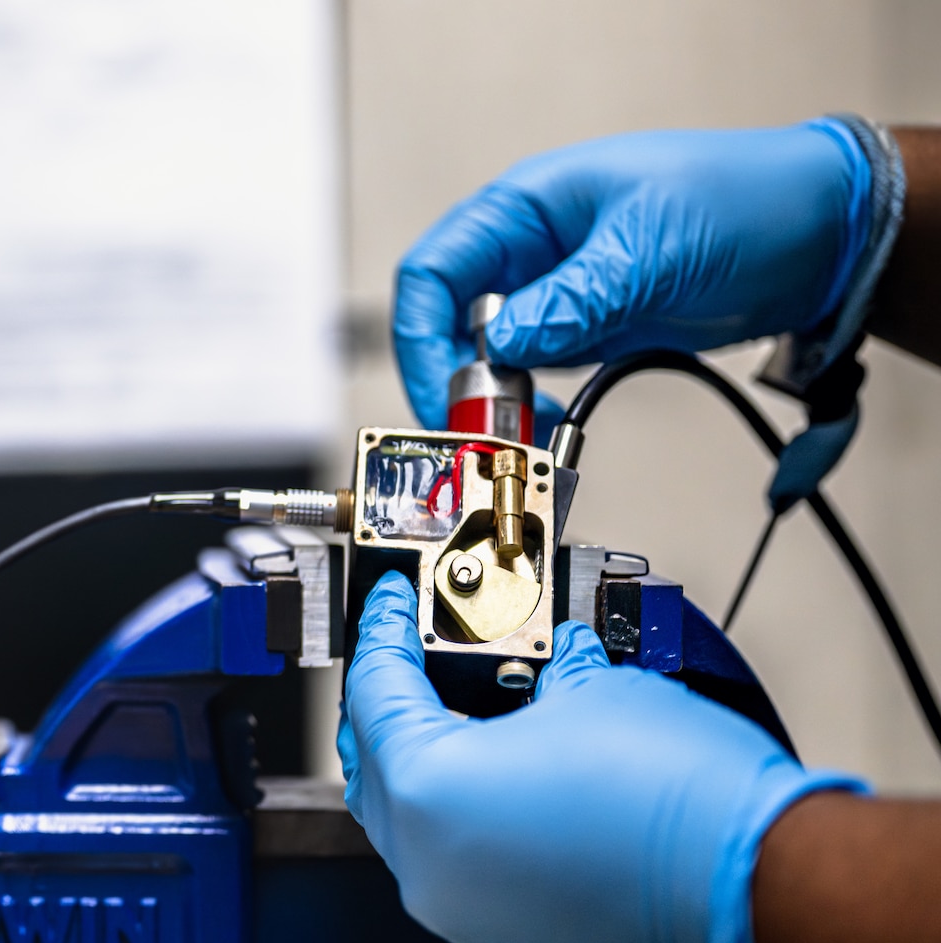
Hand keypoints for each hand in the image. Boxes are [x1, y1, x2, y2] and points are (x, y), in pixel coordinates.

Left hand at [338, 573, 862, 942]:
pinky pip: (461, 865)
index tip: (396, 603)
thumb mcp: (599, 691)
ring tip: (475, 707)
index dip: (385, 630)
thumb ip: (549, 671)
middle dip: (393, 700)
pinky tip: (515, 775)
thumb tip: (557, 663)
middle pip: (375, 761)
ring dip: (433, 761)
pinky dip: (471, 816)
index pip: (374, 689)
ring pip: (414, 822)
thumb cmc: (689, 809)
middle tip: (421, 652)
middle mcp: (428, 864)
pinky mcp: (509, 938)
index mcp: (427, 792)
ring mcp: (464, 911)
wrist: (765, 899)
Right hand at [394, 120, 870, 428]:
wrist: (827, 233)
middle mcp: (531, 251)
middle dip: (458, 381)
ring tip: (526, 435)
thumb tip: (501, 344)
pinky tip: (554, 424)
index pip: (433, 273)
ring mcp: (557, 292)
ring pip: (488, 356)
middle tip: (486, 430)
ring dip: (496, 402)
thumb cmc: (746, 200)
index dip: (423, 338)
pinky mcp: (586, 327)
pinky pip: (533, 374)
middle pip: (450, 323)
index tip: (443, 395)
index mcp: (526, 209)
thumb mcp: (649, 250)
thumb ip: (570, 300)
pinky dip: (533, 407)